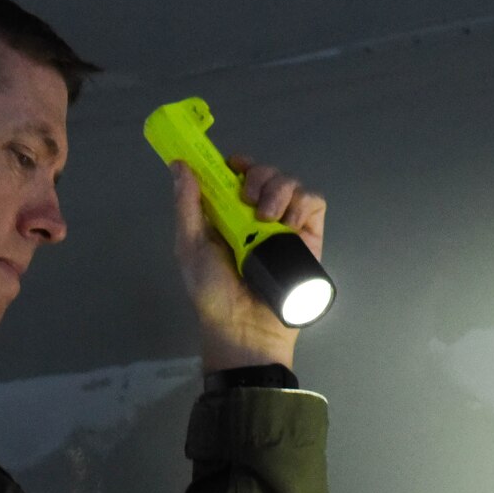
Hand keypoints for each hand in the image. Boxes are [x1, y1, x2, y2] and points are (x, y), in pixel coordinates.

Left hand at [171, 155, 327, 373]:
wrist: (244, 328)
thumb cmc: (212, 292)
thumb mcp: (190, 246)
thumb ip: (187, 205)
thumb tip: (179, 165)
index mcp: (229, 214)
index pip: (240, 175)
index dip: (239, 164)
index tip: (234, 165)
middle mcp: (258, 216)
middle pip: (268, 173)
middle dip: (260, 176)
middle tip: (248, 199)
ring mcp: (286, 225)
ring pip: (292, 184)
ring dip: (279, 189)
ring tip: (266, 217)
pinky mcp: (309, 238)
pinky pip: (314, 203)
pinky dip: (303, 202)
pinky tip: (288, 221)